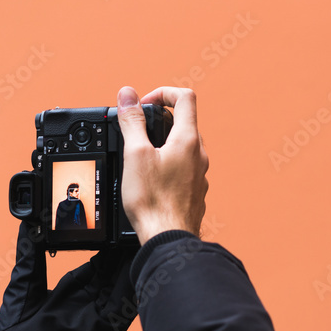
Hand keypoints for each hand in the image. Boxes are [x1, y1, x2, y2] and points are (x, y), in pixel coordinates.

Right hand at [116, 86, 208, 244]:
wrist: (168, 238)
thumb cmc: (154, 201)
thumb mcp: (135, 154)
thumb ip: (133, 121)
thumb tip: (129, 95)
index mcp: (188, 140)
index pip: (185, 98)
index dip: (163, 92)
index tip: (145, 104)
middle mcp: (199, 155)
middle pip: (185, 123)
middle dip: (161, 121)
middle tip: (139, 132)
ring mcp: (200, 174)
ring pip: (185, 148)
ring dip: (165, 145)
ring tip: (142, 158)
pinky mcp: (196, 191)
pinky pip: (185, 169)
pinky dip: (169, 165)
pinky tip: (153, 181)